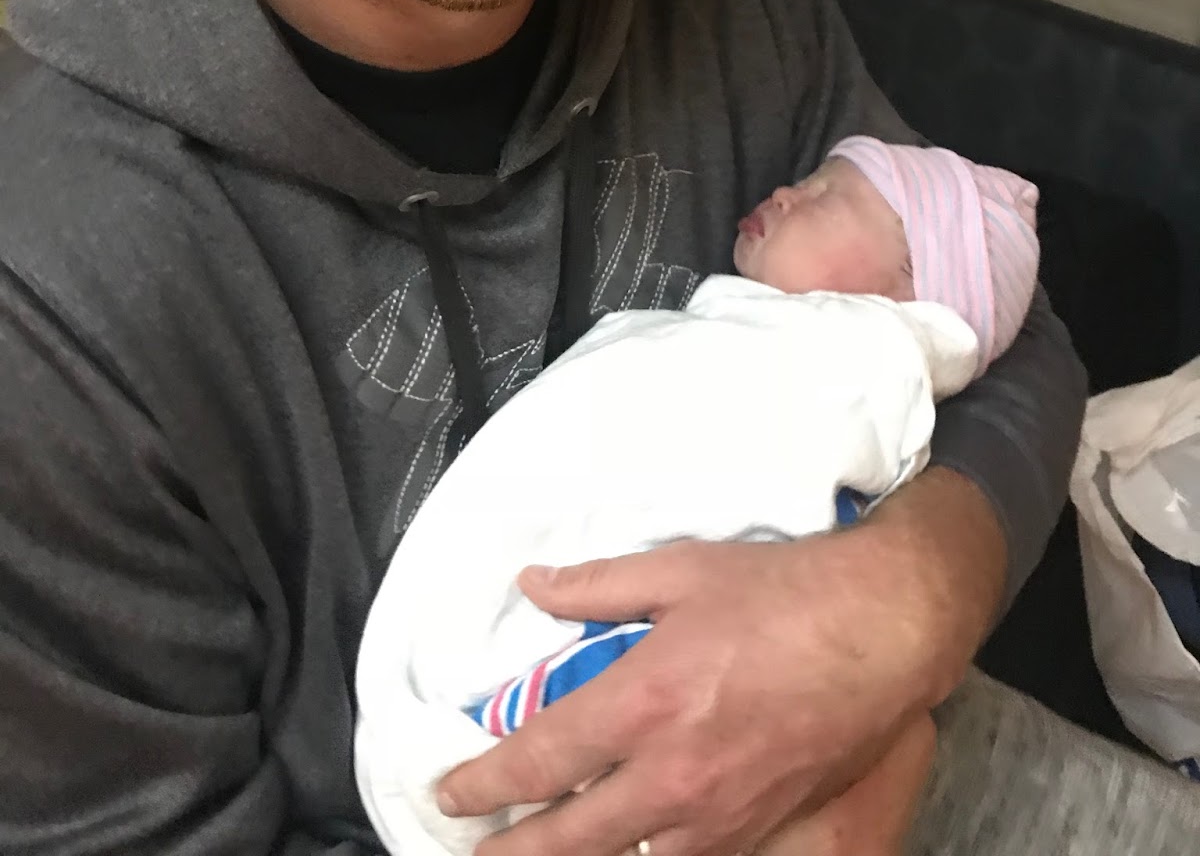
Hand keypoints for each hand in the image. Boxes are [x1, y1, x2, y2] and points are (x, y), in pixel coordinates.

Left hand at [436, 472, 1000, 855]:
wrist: (884, 626)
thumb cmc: (785, 592)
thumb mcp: (679, 569)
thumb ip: (596, 586)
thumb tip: (534, 584)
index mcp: (642, 701)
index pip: (537, 761)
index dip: (481, 783)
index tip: (449, 791)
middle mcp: (672, 772)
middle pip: (568, 839)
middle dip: (509, 852)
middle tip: (470, 851)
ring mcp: (719, 812)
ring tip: (541, 854)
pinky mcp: (759, 827)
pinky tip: (636, 849)